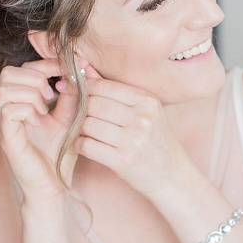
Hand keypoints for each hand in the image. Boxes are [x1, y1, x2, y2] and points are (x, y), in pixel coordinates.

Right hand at [0, 60, 77, 199]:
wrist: (53, 185)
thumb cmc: (58, 153)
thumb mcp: (69, 117)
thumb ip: (71, 94)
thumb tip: (76, 70)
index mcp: (17, 102)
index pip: (24, 69)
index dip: (47, 63)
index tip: (71, 67)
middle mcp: (3, 110)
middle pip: (9, 73)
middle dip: (36, 77)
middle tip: (52, 95)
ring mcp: (1, 123)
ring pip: (6, 87)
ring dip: (31, 93)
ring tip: (45, 110)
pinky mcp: (4, 137)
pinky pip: (8, 109)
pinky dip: (27, 109)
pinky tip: (39, 121)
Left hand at [75, 64, 189, 198]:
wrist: (172, 176)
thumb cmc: (154, 140)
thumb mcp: (143, 111)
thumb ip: (113, 90)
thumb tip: (83, 66)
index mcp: (147, 101)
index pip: (103, 86)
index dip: (83, 87)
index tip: (71, 90)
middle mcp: (142, 118)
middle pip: (92, 104)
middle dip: (81, 110)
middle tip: (79, 116)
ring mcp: (134, 140)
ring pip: (87, 125)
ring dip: (80, 129)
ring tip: (85, 132)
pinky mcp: (124, 161)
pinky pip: (87, 146)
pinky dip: (80, 145)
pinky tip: (86, 145)